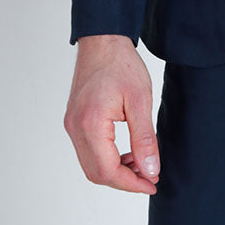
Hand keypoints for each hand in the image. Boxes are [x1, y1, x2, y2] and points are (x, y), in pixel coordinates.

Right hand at [63, 34, 160, 194]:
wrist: (103, 40)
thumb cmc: (121, 64)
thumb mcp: (140, 100)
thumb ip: (145, 138)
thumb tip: (150, 170)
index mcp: (90, 124)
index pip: (107, 171)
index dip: (131, 183)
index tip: (152, 184)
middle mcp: (75, 128)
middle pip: (96, 173)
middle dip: (124, 180)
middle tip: (149, 176)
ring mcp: (71, 125)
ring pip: (91, 165)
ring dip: (115, 170)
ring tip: (141, 162)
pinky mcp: (73, 121)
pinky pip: (88, 151)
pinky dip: (107, 158)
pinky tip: (127, 151)